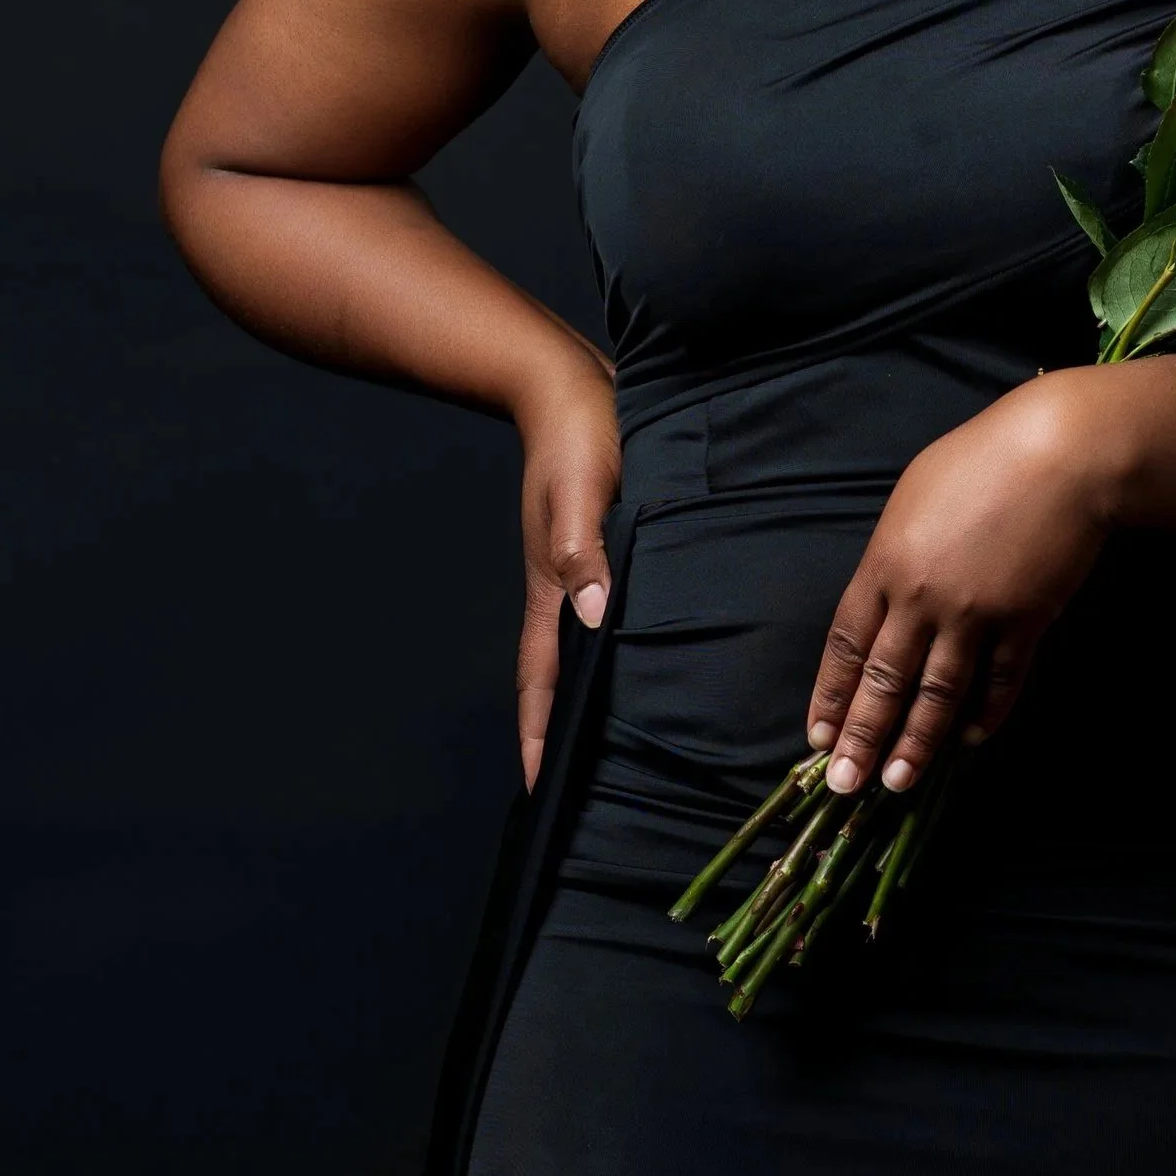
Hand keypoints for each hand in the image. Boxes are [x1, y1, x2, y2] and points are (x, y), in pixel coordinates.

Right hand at [515, 353, 621, 785]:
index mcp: (552, 588)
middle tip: (573, 790)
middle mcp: (562, 590)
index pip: (540, 678)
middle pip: (553, 679)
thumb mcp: (581, 491)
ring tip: (606, 746)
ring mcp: (577, 573)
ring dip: (585, 699)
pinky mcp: (598, 553)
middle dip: (556, 734)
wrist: (568, 386)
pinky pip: (601, 620)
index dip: (537, 732)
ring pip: (579, 653)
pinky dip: (608, 654)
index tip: (537, 786)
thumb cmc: (578, 435)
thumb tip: (590, 614)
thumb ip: (582, 550)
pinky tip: (638, 667)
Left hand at [807, 375, 1117, 795]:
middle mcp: (921, 598)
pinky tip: (969, 739)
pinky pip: (999, 680)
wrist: (1060, 454)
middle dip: (861, 736)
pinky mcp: (1024, 622)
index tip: (818, 735)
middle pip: (884, 680)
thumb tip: (884, 598)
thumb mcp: (913, 498)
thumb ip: (894, 555)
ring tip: (898, 783)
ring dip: (916, 743)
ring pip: (936, 693)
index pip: (846, 645)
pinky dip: (984, 713)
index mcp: (884, 564)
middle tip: (845, 784)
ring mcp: (974, 614)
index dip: (831, 695)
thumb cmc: (982, 460)